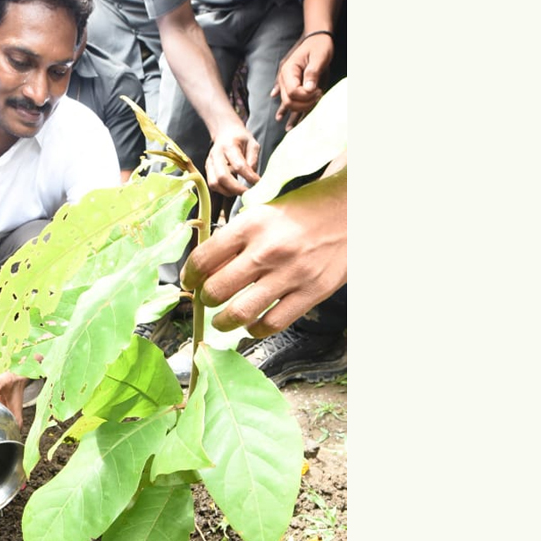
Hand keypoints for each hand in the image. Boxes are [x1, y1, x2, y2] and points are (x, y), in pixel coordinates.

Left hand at [182, 169, 345, 337]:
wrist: (350, 209)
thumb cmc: (302, 211)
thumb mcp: (263, 214)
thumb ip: (235, 240)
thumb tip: (205, 270)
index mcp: (251, 225)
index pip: (203, 259)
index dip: (189, 276)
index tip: (190, 281)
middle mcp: (267, 250)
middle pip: (216, 290)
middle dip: (206, 299)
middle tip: (208, 299)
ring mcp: (291, 274)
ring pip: (240, 313)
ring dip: (224, 322)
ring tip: (223, 320)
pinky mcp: (311, 292)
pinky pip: (273, 324)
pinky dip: (255, 330)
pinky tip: (252, 326)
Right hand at [204, 119, 260, 196]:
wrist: (225, 131)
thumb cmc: (240, 138)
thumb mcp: (252, 143)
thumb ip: (253, 159)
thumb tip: (253, 176)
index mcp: (229, 146)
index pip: (239, 165)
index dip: (249, 177)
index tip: (257, 182)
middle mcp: (216, 154)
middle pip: (222, 177)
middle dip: (236, 188)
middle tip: (247, 193)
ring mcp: (209, 162)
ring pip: (214, 183)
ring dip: (228, 191)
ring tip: (240, 191)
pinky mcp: (207, 169)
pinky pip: (212, 184)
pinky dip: (222, 190)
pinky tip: (232, 188)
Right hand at [271, 33, 333, 130]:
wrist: (318, 38)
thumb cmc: (319, 46)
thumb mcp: (319, 57)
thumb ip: (313, 72)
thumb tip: (309, 89)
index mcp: (289, 70)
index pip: (293, 92)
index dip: (305, 96)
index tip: (318, 92)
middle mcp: (284, 77)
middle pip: (288, 100)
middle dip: (302, 105)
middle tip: (318, 98)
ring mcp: (286, 81)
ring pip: (286, 101)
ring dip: (291, 112)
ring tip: (289, 128)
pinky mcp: (291, 83)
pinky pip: (287, 97)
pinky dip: (285, 108)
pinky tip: (280, 116)